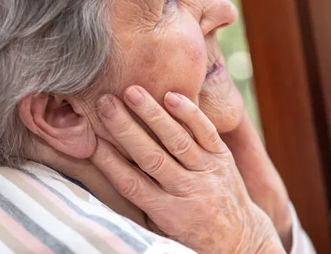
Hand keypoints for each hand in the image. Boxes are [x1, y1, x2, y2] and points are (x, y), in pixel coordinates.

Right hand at [90, 86, 284, 253]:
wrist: (241, 238)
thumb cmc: (192, 231)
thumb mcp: (164, 224)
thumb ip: (142, 197)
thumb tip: (108, 165)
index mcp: (166, 212)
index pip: (131, 184)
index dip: (109, 162)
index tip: (89, 139)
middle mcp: (187, 191)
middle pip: (151, 158)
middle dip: (126, 129)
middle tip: (104, 104)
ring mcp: (207, 172)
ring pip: (177, 141)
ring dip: (153, 115)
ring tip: (132, 92)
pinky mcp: (223, 158)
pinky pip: (206, 133)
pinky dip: (189, 114)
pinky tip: (171, 96)